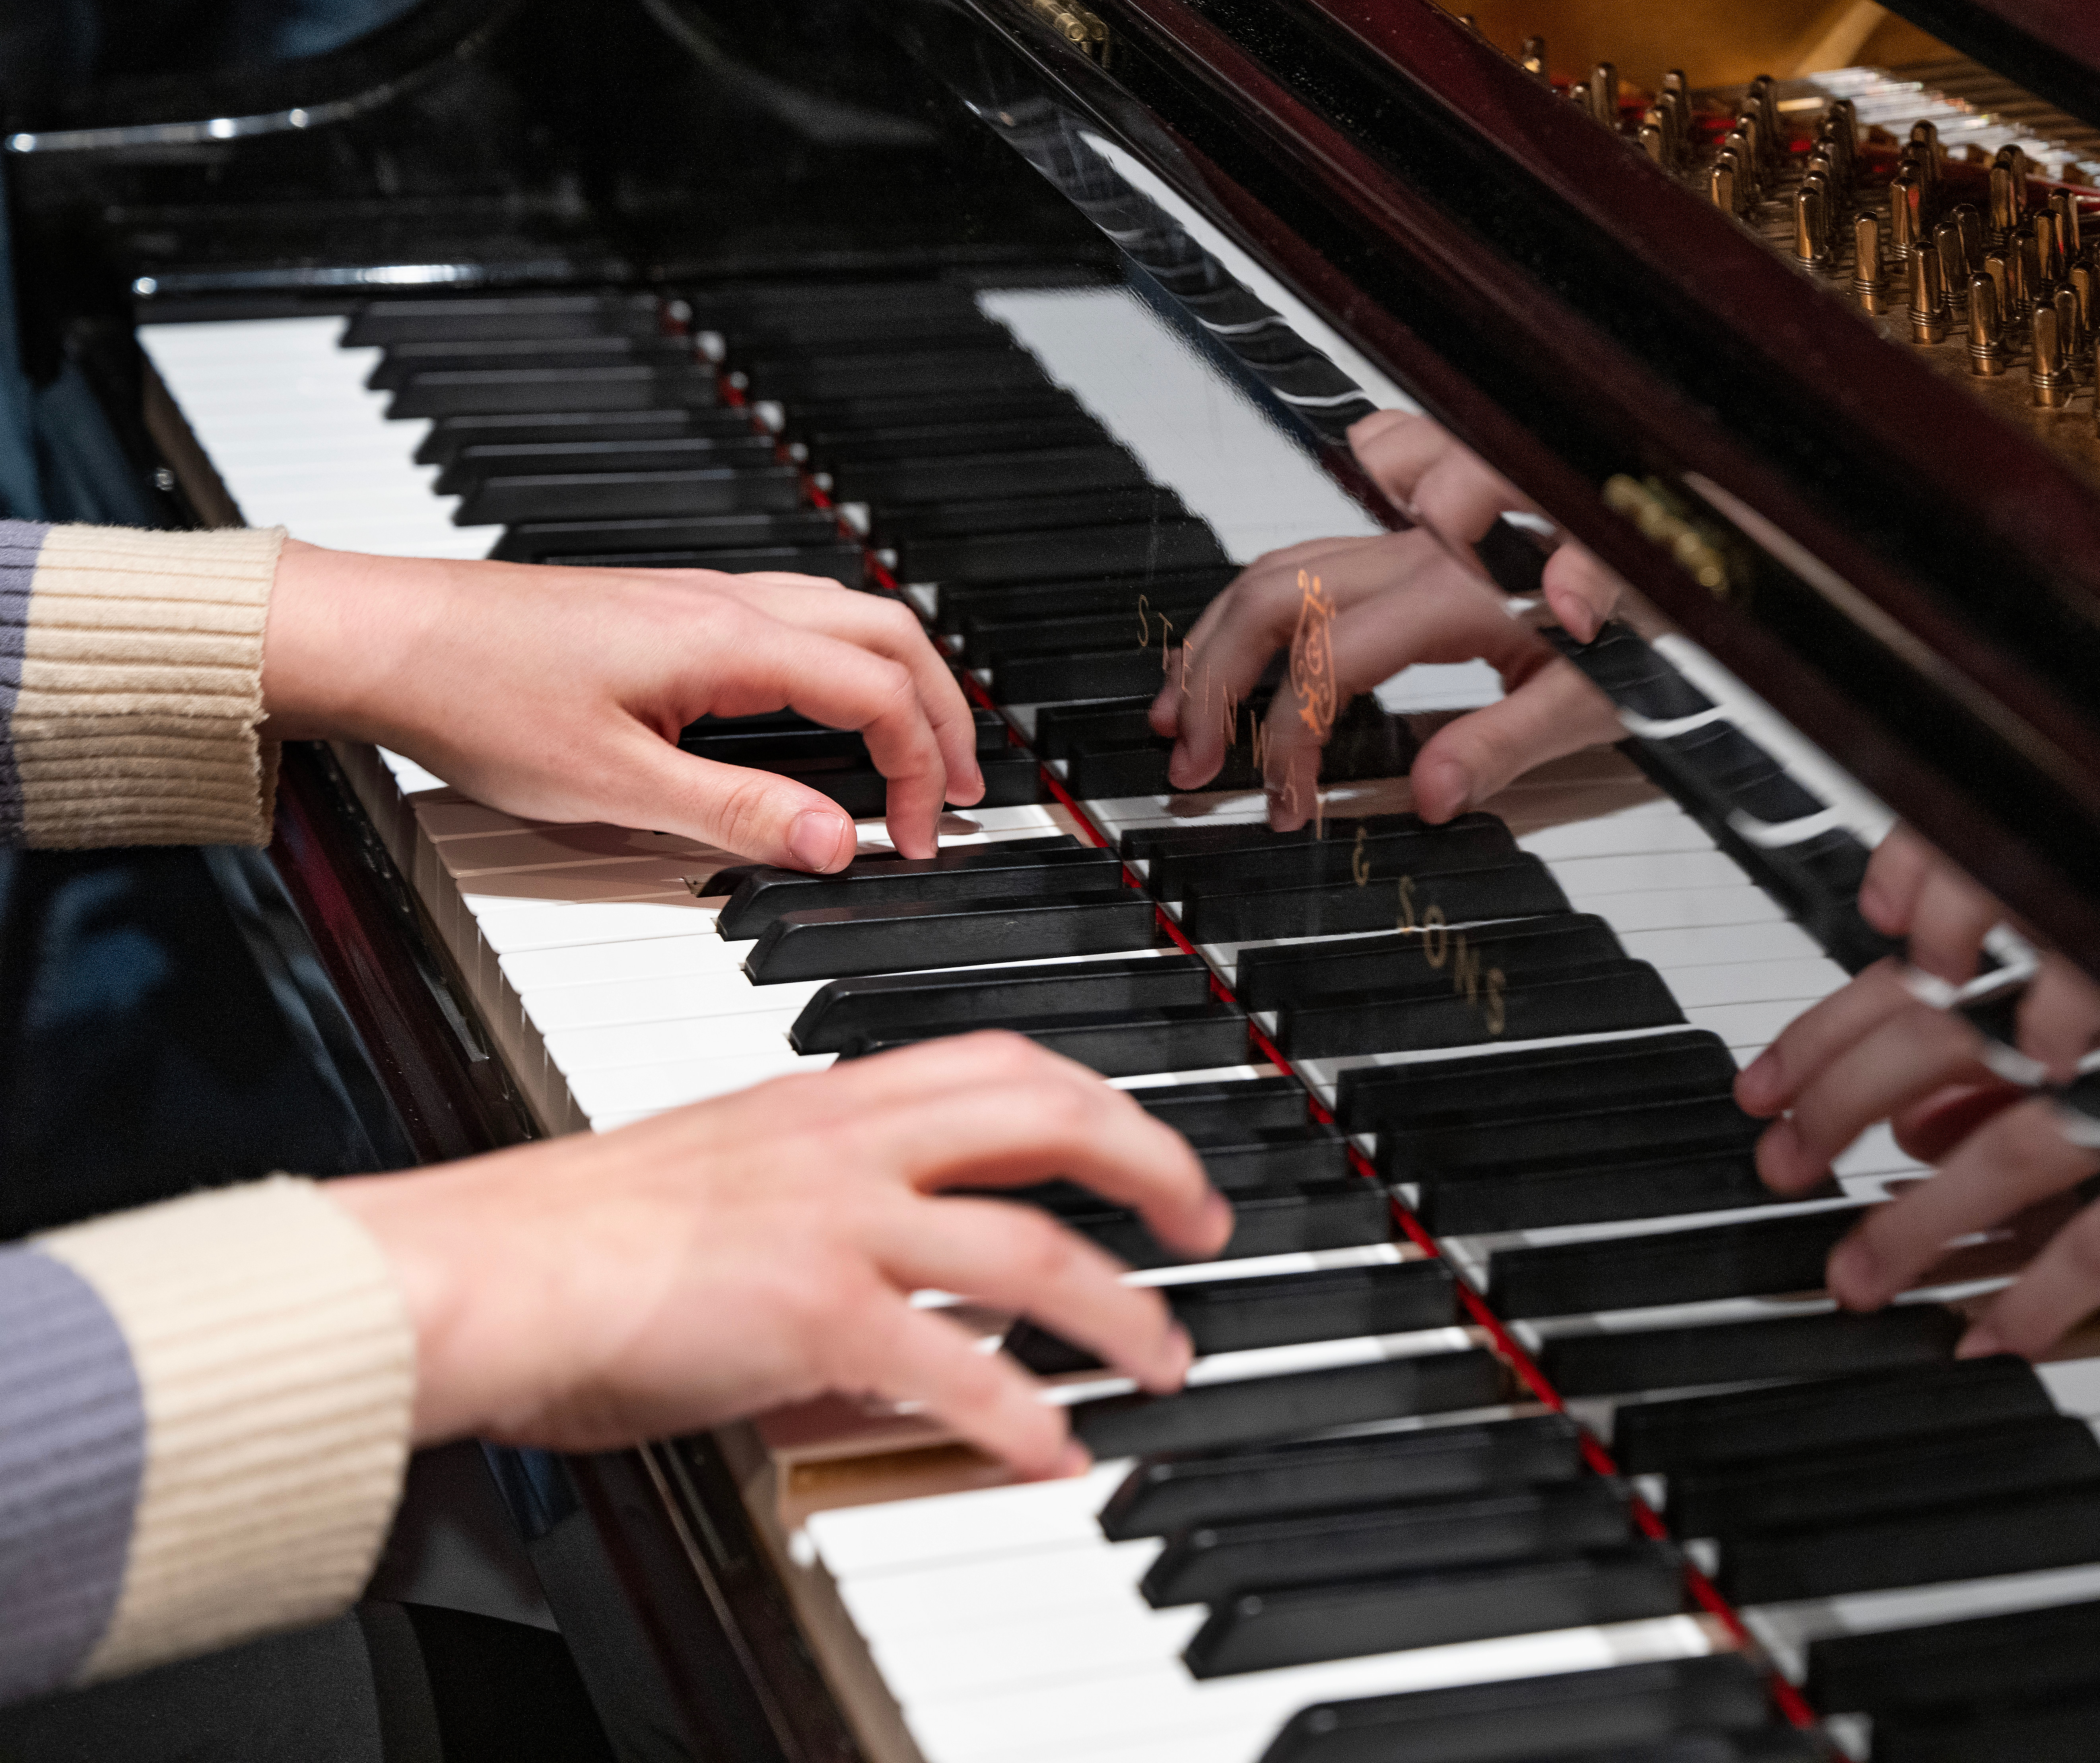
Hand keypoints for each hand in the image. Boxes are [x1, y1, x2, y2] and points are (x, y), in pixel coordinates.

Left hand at [262, 543, 981, 864]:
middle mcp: (727, 604)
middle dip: (944, 713)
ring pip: (848, 616)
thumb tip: (829, 842)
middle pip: (888, 637)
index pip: (877, 694)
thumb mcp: (612, 785)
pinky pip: (797, 619)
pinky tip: (827, 706)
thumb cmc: (476, 695)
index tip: (914, 838)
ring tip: (916, 746)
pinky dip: (845, 664)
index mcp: (730, 641)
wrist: (385, 638)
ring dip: (900, 680)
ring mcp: (700, 597)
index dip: (918, 771)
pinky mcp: (670, 608)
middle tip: (960, 787)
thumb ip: (734, 815)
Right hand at [322, 1035, 1233, 1476]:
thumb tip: (893, 1279)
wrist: (479, 1270)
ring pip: (1031, 1248)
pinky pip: (954, 1365)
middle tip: (1203, 1224)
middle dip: (1151, 1165)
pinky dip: (1022, 1414)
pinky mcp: (811, 1314)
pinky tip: (1054, 1452)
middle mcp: (844, 1147)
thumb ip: (823, 1216)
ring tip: (1161, 1357)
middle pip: (1048, 1119)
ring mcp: (834, 1226)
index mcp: (823, 1105)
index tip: (1144, 1139)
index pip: (997, 1064)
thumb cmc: (570, 1238)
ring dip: (1117, 1308)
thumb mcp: (723, 1183)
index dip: (1092, 1096)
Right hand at [1146, 414, 1630, 829]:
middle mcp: (1421, 549)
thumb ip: (1506, 744)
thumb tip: (1428, 797)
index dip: (1291, 738)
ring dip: (1217, 639)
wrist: (1679, 551)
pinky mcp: (1411, 537)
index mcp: (1458, 592)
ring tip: (1182, 709)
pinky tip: (1231, 646)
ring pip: (1280, 567)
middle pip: (1275, 598)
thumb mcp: (1592, 698)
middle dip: (1215, 679)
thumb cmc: (1646, 620)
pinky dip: (1253, 605)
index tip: (1287, 804)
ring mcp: (1410, 535)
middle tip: (1189, 758)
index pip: (1330, 663)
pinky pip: (1309, 552)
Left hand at [1738, 829, 2099, 1358]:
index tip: (1763, 1091)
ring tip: (1858, 1275)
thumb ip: (2007, 1040)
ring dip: (1920, 1220)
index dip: (1822, 1036)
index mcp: (2062, 932)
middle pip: (1933, 1048)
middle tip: (1783, 1171)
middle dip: (1841, 1115)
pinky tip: (1993, 1336)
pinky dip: (2048, 1290)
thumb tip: (1916, 1121)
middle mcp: (2097, 995)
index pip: (1909, 974)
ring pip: (2008, 1149)